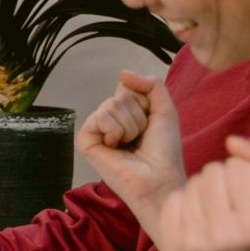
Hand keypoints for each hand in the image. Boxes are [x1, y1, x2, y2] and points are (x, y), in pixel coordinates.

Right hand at [78, 70, 186, 236]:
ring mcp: (96, 130)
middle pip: (120, 95)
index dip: (145, 103)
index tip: (151, 124)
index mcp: (125, 113)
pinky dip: (114, 131)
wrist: (159, 178)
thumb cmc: (164, 151)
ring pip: (110, 105)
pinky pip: (99, 118)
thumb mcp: (164, 109)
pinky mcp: (85, 141)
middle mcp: (109, 120)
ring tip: (130, 145)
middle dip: (138, 116)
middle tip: (140, 139)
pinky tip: (116, 148)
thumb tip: (121, 72)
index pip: (127, 87)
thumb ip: (150, 84)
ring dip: (130, 126)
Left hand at [156, 137, 249, 250]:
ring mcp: (195, 244)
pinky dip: (186, 204)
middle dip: (225, 181)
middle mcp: (224, 236)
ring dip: (205, 191)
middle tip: (237, 206)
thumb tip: (231, 140)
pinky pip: (172, 201)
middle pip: (212, 171)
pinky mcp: (175, 249)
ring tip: (221, 214)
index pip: (238, 166)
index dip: (248, 175)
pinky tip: (202, 222)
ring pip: (191, 184)